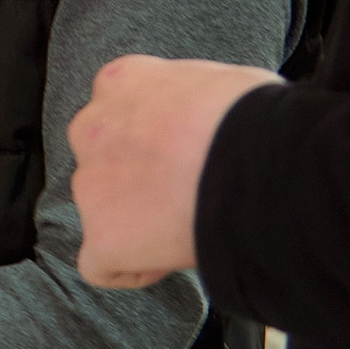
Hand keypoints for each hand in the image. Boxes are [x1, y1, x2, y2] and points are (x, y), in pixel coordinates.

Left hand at [69, 55, 282, 288]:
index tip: (187, 158)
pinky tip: (170, 261)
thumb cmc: (258, 117)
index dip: (155, 140)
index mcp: (122, 82)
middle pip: (105, 160)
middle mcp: (93, 126)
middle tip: (190, 194)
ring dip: (137, 221)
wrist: (258, 161)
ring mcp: (91, 183)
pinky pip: (100, 263)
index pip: (120, 112)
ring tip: (193, 225)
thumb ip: (195, 100)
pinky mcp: (101, 235)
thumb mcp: (222, 81)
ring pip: (102, 209)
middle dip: (138, 179)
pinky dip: (132, 267)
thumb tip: (214, 121)